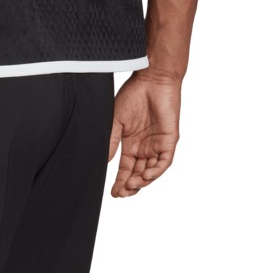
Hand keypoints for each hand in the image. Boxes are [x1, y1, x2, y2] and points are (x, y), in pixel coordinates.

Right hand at [108, 72, 180, 197]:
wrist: (152, 78)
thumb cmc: (133, 95)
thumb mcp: (116, 122)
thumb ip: (111, 143)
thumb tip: (104, 163)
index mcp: (131, 145)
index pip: (126, 169)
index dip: (120, 183)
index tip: (113, 194)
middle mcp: (145, 148)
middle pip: (138, 174)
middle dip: (130, 186)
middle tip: (122, 193)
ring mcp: (157, 145)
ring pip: (151, 171)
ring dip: (142, 182)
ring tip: (132, 185)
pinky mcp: (169, 140)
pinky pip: (164, 161)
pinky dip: (156, 171)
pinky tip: (145, 176)